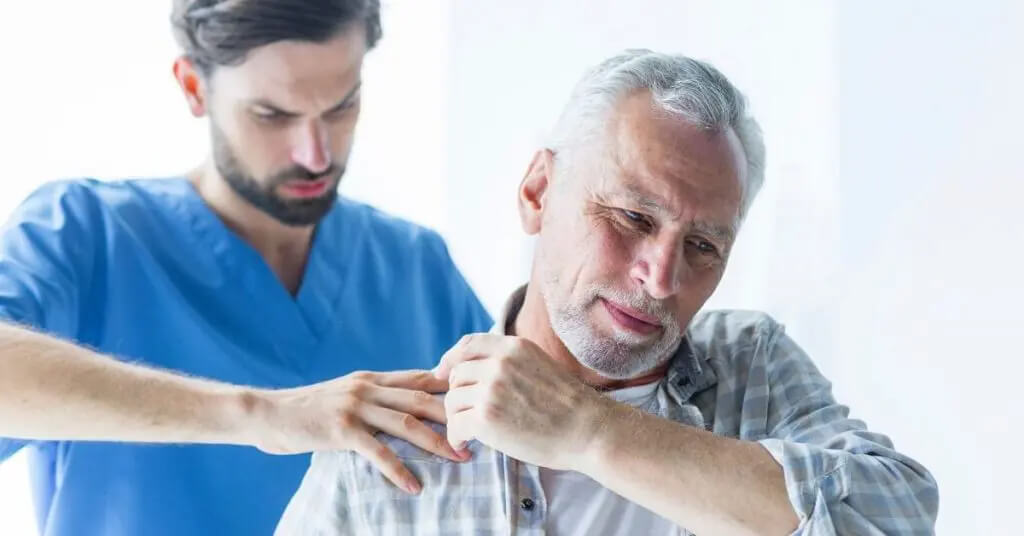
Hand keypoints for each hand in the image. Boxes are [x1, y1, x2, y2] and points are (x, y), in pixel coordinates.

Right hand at [249, 370, 466, 493]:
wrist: (268, 413)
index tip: (477, 402)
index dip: (452, 388)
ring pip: (407, 422)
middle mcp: (368, 387)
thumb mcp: (347, 394)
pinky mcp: (341, 429)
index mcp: (373, 378)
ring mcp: (355, 406)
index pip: (421, 378)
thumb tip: (408, 408)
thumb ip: (376, 398)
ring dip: (437, 442)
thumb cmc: (309, 409)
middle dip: (455, 418)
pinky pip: (377, 451)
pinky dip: (399, 469)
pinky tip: (414, 486)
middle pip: (423, 399)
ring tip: (459, 459)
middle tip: (479, 437)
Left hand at [435, 333, 609, 470]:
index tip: (443, 374)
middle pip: (456, 375)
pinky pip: (455, 426)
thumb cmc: (567, 405)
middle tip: (468, 414)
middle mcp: (499, 364)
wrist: (587, 430)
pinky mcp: (486, 418)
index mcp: (513, 347)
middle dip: (459, 396)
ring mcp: (491, 390)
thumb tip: (476, 369)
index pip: (468, 344)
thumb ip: (510, 362)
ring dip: (457, 418)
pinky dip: (456, 438)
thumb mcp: (539, 365)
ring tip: (469, 433)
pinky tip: (466, 445)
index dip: (450, 359)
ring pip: (452, 401)